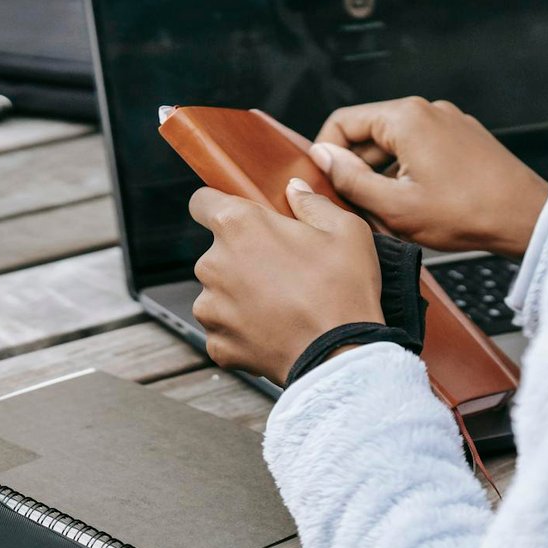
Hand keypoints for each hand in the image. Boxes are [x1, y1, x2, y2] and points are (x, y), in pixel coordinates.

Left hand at [189, 178, 382, 384]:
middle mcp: (212, 263)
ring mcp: (210, 307)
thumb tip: (294, 190)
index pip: (201, 202)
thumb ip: (312, 203)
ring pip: (218, 291)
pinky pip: (224, 329)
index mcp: (238, 225)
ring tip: (281, 305)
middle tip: (282, 269)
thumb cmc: (343, 289)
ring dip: (240, 295)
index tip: (241, 219)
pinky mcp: (216, 343)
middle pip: (217, 251)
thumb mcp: (345, 230)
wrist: (340, 357)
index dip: (219, 206)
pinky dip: (243, 330)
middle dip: (242, 256)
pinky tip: (275, 331)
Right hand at [313, 97, 547, 258]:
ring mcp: (448, 121)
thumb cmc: (466, 214)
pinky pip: (420, 148)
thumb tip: (322, 157)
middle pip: (368, 132)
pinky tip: (415, 205)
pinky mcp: (462, 137)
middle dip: (356, 169)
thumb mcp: (395, 206)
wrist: (526, 218)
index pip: (343, 122)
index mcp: (406, 118)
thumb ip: (350, 179)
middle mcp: (426, 110)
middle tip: (357, 208)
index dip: (326, 154)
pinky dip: (408, 172)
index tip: (327, 185)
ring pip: (394, 144)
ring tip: (389, 213)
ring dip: (382, 175)